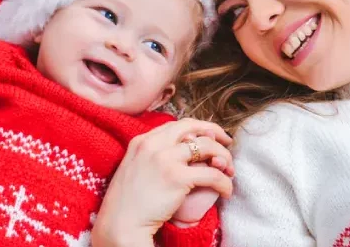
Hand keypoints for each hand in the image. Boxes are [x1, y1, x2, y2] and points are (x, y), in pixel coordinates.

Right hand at [92, 118, 234, 246]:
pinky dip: (224, 182)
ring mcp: (165, 159)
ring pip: (207, 147)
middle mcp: (153, 144)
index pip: (177, 124)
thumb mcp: (135, 167)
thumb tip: (179, 150)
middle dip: (215, 133)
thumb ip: (153, 155)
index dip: (199, 128)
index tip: (211, 136)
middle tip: (228, 144)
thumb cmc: (128, 202)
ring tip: (229, 172)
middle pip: (193, 127)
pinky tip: (226, 191)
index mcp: (142, 140)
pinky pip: (212, 174)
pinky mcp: (177, 177)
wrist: (120, 224)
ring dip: (224, 157)